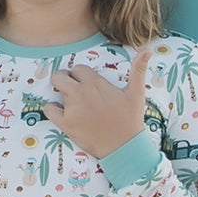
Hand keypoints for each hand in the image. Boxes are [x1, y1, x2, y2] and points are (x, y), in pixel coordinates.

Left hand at [47, 47, 151, 163]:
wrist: (124, 147)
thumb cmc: (131, 119)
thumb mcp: (137, 93)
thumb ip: (138, 69)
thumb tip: (148, 49)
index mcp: (95, 83)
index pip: (78, 69)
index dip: (80, 75)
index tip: (85, 83)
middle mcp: (81, 93)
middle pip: (60, 76)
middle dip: (64, 79)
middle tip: (71, 88)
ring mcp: (72, 108)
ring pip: (57, 92)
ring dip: (63, 97)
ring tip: (75, 105)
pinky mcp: (66, 123)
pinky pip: (49, 109)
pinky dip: (52, 110)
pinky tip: (62, 113)